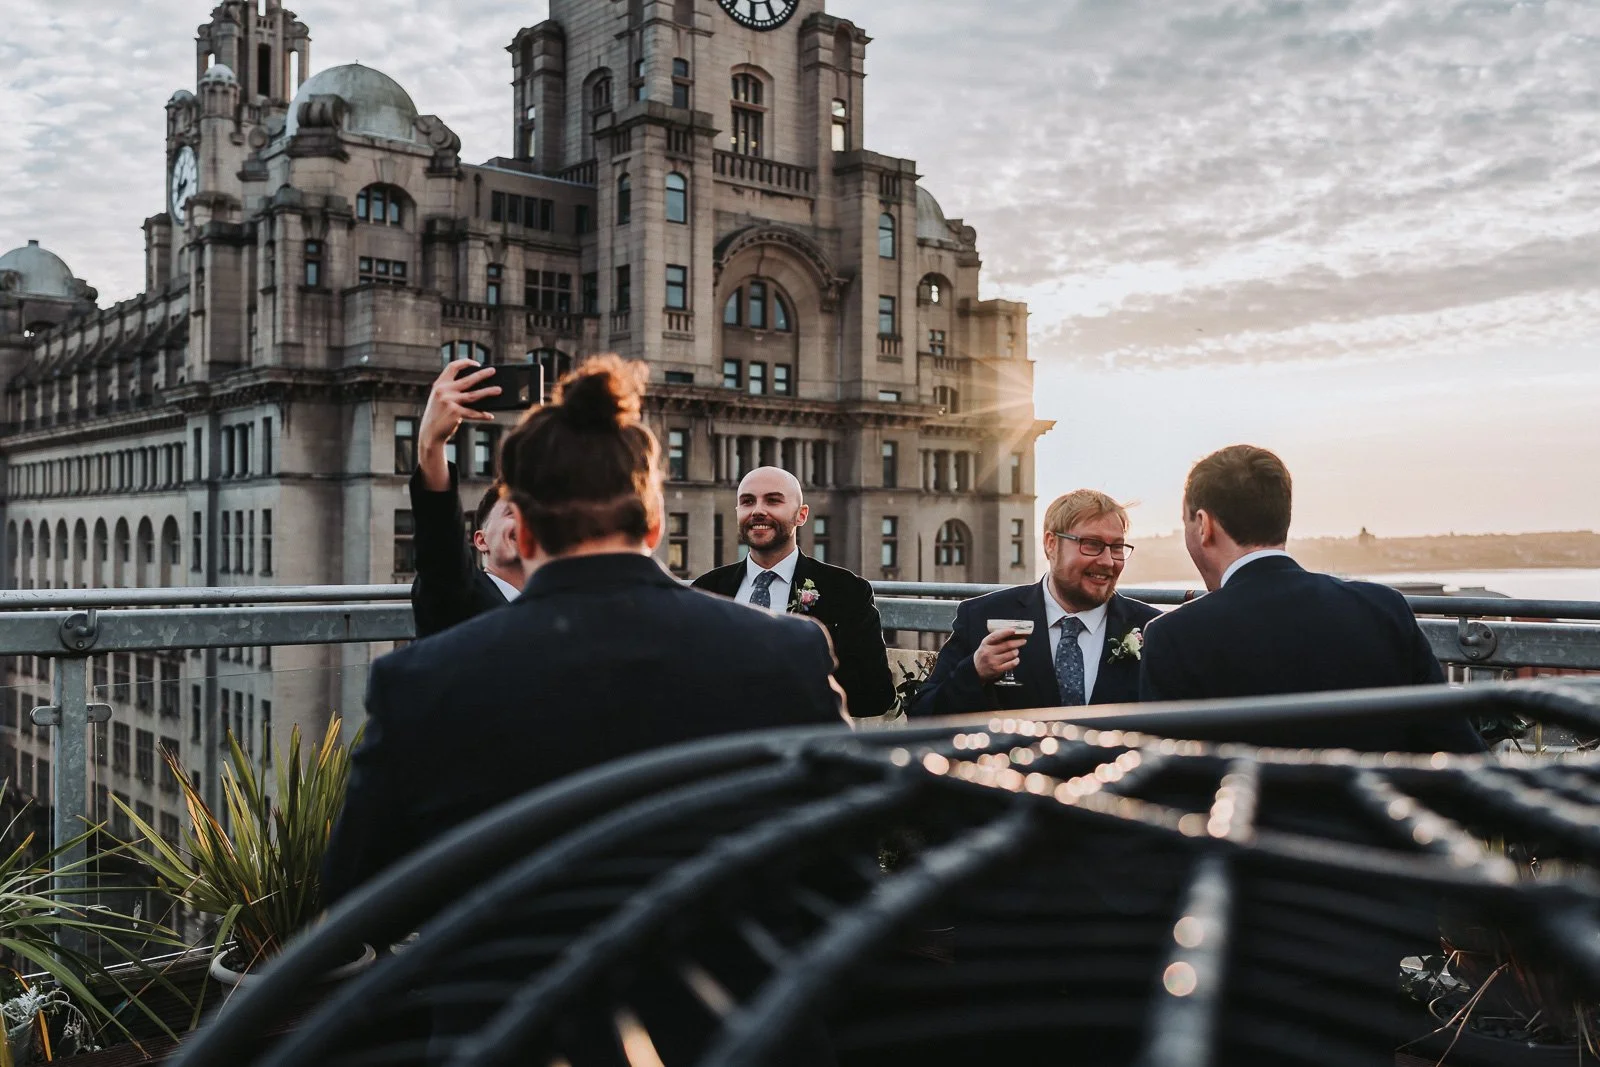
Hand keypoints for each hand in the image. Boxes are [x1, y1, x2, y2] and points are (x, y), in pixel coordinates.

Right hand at [417, 360, 498, 490]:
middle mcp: (443, 391)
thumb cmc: (439, 415)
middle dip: (482, 374)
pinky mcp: (455, 413)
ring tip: (499, 390)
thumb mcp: (441, 398)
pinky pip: (473, 413)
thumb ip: (453, 390)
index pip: (452, 367)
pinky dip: (482, 414)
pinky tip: (490, 415)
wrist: (429, 433)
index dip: (465, 362)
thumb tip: (478, 387)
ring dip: (488, 392)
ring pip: (474, 395)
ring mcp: (449, 402)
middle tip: (493, 371)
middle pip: (467, 380)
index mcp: (439, 384)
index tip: (477, 363)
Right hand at [973, 629, 1026, 683]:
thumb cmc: (984, 655)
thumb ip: (996, 640)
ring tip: (1016, 651)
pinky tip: (1016, 659)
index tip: (1013, 630)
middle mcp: (988, 652)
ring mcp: (993, 662)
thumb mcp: (986, 645)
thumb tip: (1011, 634)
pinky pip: (1011, 664)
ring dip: (1016, 651)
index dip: (1005, 632)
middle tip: (1023, 640)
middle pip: (1007, 645)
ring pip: (1011, 654)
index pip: (995, 636)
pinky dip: (1016, 660)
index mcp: (985, 644)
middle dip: (1018, 642)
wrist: (976, 670)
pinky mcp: (997, 670)